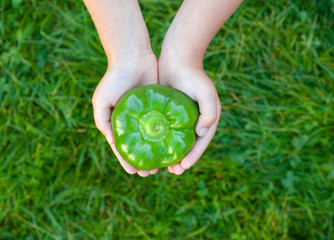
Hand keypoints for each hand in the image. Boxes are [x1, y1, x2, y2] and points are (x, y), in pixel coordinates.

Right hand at [92, 52, 159, 176]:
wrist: (133, 56)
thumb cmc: (114, 78)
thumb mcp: (102, 101)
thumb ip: (104, 122)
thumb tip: (113, 143)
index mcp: (118, 122)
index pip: (122, 147)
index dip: (127, 160)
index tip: (135, 172)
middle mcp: (132, 121)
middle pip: (139, 146)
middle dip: (144, 160)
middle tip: (152, 172)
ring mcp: (147, 114)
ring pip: (153, 139)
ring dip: (156, 152)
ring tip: (163, 165)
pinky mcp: (159, 106)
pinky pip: (164, 125)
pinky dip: (166, 137)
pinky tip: (172, 146)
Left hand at [159, 55, 220, 174]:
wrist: (177, 59)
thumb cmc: (193, 76)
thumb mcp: (206, 93)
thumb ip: (209, 114)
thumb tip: (202, 134)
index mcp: (207, 119)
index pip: (201, 143)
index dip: (193, 157)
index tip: (182, 167)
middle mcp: (196, 120)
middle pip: (190, 145)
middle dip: (183, 160)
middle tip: (173, 171)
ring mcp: (183, 117)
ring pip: (178, 140)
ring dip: (173, 153)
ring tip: (164, 166)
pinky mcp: (170, 113)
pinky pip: (167, 130)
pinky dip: (163, 141)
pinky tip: (155, 148)